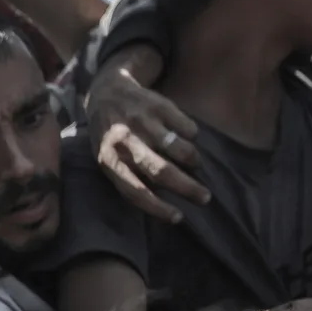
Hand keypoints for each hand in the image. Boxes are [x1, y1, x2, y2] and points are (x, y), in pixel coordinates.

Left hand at [86, 51, 208, 225]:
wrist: (107, 93)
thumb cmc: (110, 137)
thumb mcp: (107, 159)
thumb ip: (127, 178)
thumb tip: (159, 202)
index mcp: (109, 161)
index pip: (135, 191)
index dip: (157, 208)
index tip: (178, 217)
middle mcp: (125, 142)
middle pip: (162, 171)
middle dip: (187, 188)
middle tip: (205, 197)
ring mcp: (143, 122)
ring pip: (180, 149)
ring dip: (194, 162)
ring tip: (195, 165)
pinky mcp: (159, 105)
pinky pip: (187, 128)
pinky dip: (192, 137)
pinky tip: (186, 138)